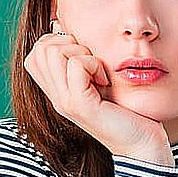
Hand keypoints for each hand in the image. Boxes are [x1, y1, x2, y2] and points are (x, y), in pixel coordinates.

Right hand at [24, 27, 172, 164]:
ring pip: (52, 53)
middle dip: (70, 44)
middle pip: (41, 49)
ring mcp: (65, 102)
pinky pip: (75, 66)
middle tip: (94, 63)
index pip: (36, 53)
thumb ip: (85, 62)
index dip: (60, 43)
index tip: (86, 57)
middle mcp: (56, 97)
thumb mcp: (101, 82)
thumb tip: (70, 30)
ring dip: (81, 53)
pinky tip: (106, 81)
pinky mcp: (80, 106)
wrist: (142, 146)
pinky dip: (93, 64)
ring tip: (99, 72)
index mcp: (58, 91)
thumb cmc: (128, 112)